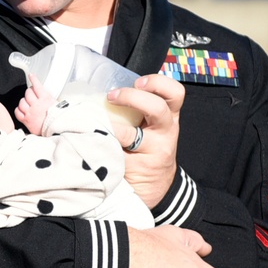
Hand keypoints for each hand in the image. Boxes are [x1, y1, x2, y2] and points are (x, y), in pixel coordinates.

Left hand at [14, 73, 52, 133]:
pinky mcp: (26, 120)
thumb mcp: (57, 104)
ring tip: (27, 103)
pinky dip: (18, 110)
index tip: (31, 75)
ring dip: (23, 101)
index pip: (37, 86)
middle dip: (29, 92)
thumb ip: (49, 98)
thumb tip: (46, 94)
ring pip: (21, 102)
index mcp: (45, 99)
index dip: (33, 79)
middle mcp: (36, 105)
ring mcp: (30, 112)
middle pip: (28, 93)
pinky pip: (17, 112)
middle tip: (31, 94)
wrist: (57, 129)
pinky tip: (22, 110)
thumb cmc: (59, 118)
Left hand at [107, 74, 184, 207]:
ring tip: (98, 121)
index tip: (138, 81)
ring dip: (111, 126)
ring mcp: (153, 152)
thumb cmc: (149, 148)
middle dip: (132, 97)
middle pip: (158, 108)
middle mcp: (166, 132)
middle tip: (112, 96)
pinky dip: (101, 146)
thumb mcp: (154, 126)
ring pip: (132, 135)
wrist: (156, 186)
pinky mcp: (137, 169)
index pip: (175, 93)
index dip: (158, 83)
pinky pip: (115, 154)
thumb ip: (139, 109)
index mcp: (169, 117)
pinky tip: (92, 141)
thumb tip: (104, 90)